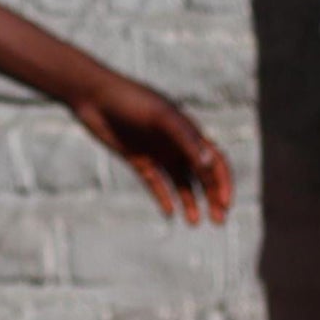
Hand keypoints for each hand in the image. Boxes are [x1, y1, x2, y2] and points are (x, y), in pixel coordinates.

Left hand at [70, 75, 231, 224]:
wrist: (93, 96)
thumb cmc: (131, 100)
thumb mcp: (161, 117)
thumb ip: (185, 138)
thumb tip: (209, 163)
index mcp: (189, 133)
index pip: (215, 161)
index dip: (223, 182)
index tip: (225, 203)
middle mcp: (176, 145)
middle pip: (202, 176)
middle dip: (212, 197)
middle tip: (218, 221)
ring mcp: (157, 153)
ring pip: (180, 183)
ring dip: (190, 202)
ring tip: (193, 223)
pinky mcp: (138, 159)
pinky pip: (155, 183)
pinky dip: (164, 198)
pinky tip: (169, 214)